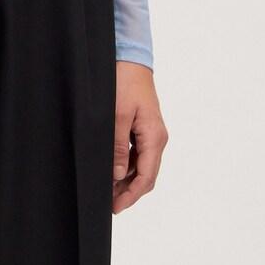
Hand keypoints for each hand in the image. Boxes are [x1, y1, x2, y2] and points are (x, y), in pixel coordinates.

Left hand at [112, 61, 167, 212]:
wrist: (131, 58)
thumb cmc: (125, 82)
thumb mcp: (118, 115)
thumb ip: (118, 147)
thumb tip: (116, 175)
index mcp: (154, 137)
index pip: (146, 177)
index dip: (131, 195)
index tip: (115, 206)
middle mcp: (157, 138)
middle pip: (146, 174)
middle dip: (128, 190)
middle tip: (108, 202)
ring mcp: (151, 132)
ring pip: (141, 165)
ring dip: (126, 178)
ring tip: (107, 188)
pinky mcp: (144, 127)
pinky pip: (137, 153)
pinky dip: (126, 164)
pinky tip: (112, 167)